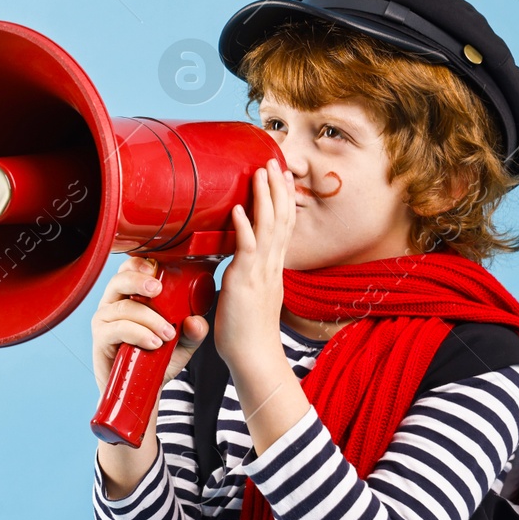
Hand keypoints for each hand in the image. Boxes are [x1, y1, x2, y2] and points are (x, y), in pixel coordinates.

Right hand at [89, 255, 209, 395]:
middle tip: (159, 289)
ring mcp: (104, 321)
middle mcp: (113, 304)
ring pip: (124, 307)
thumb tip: (195, 321)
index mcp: (130, 296)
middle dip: (139, 281)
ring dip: (149, 318)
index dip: (140, 264)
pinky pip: (118, 328)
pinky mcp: (100, 339)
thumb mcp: (183, 344)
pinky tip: (153, 342)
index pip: (129, 269)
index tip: (157, 269)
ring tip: (167, 334)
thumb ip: (193, 331)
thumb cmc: (156, 361)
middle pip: (119, 280)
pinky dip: (138, 333)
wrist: (141, 391)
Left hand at [215, 158, 295, 378]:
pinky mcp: (245, 283)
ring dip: (264, 198)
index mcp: (272, 269)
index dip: (282, 200)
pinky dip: (244, 228)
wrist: (254, 359)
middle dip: (278, 189)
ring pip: (268, 228)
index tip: (281, 176)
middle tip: (274, 160)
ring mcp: (260, 274)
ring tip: (261, 172)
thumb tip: (236, 268)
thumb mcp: (248, 297)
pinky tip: (238, 209)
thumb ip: (245, 278)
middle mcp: (270, 267)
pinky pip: (246, 250)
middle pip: (281, 219)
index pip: (282, 226)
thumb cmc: (246, 334)